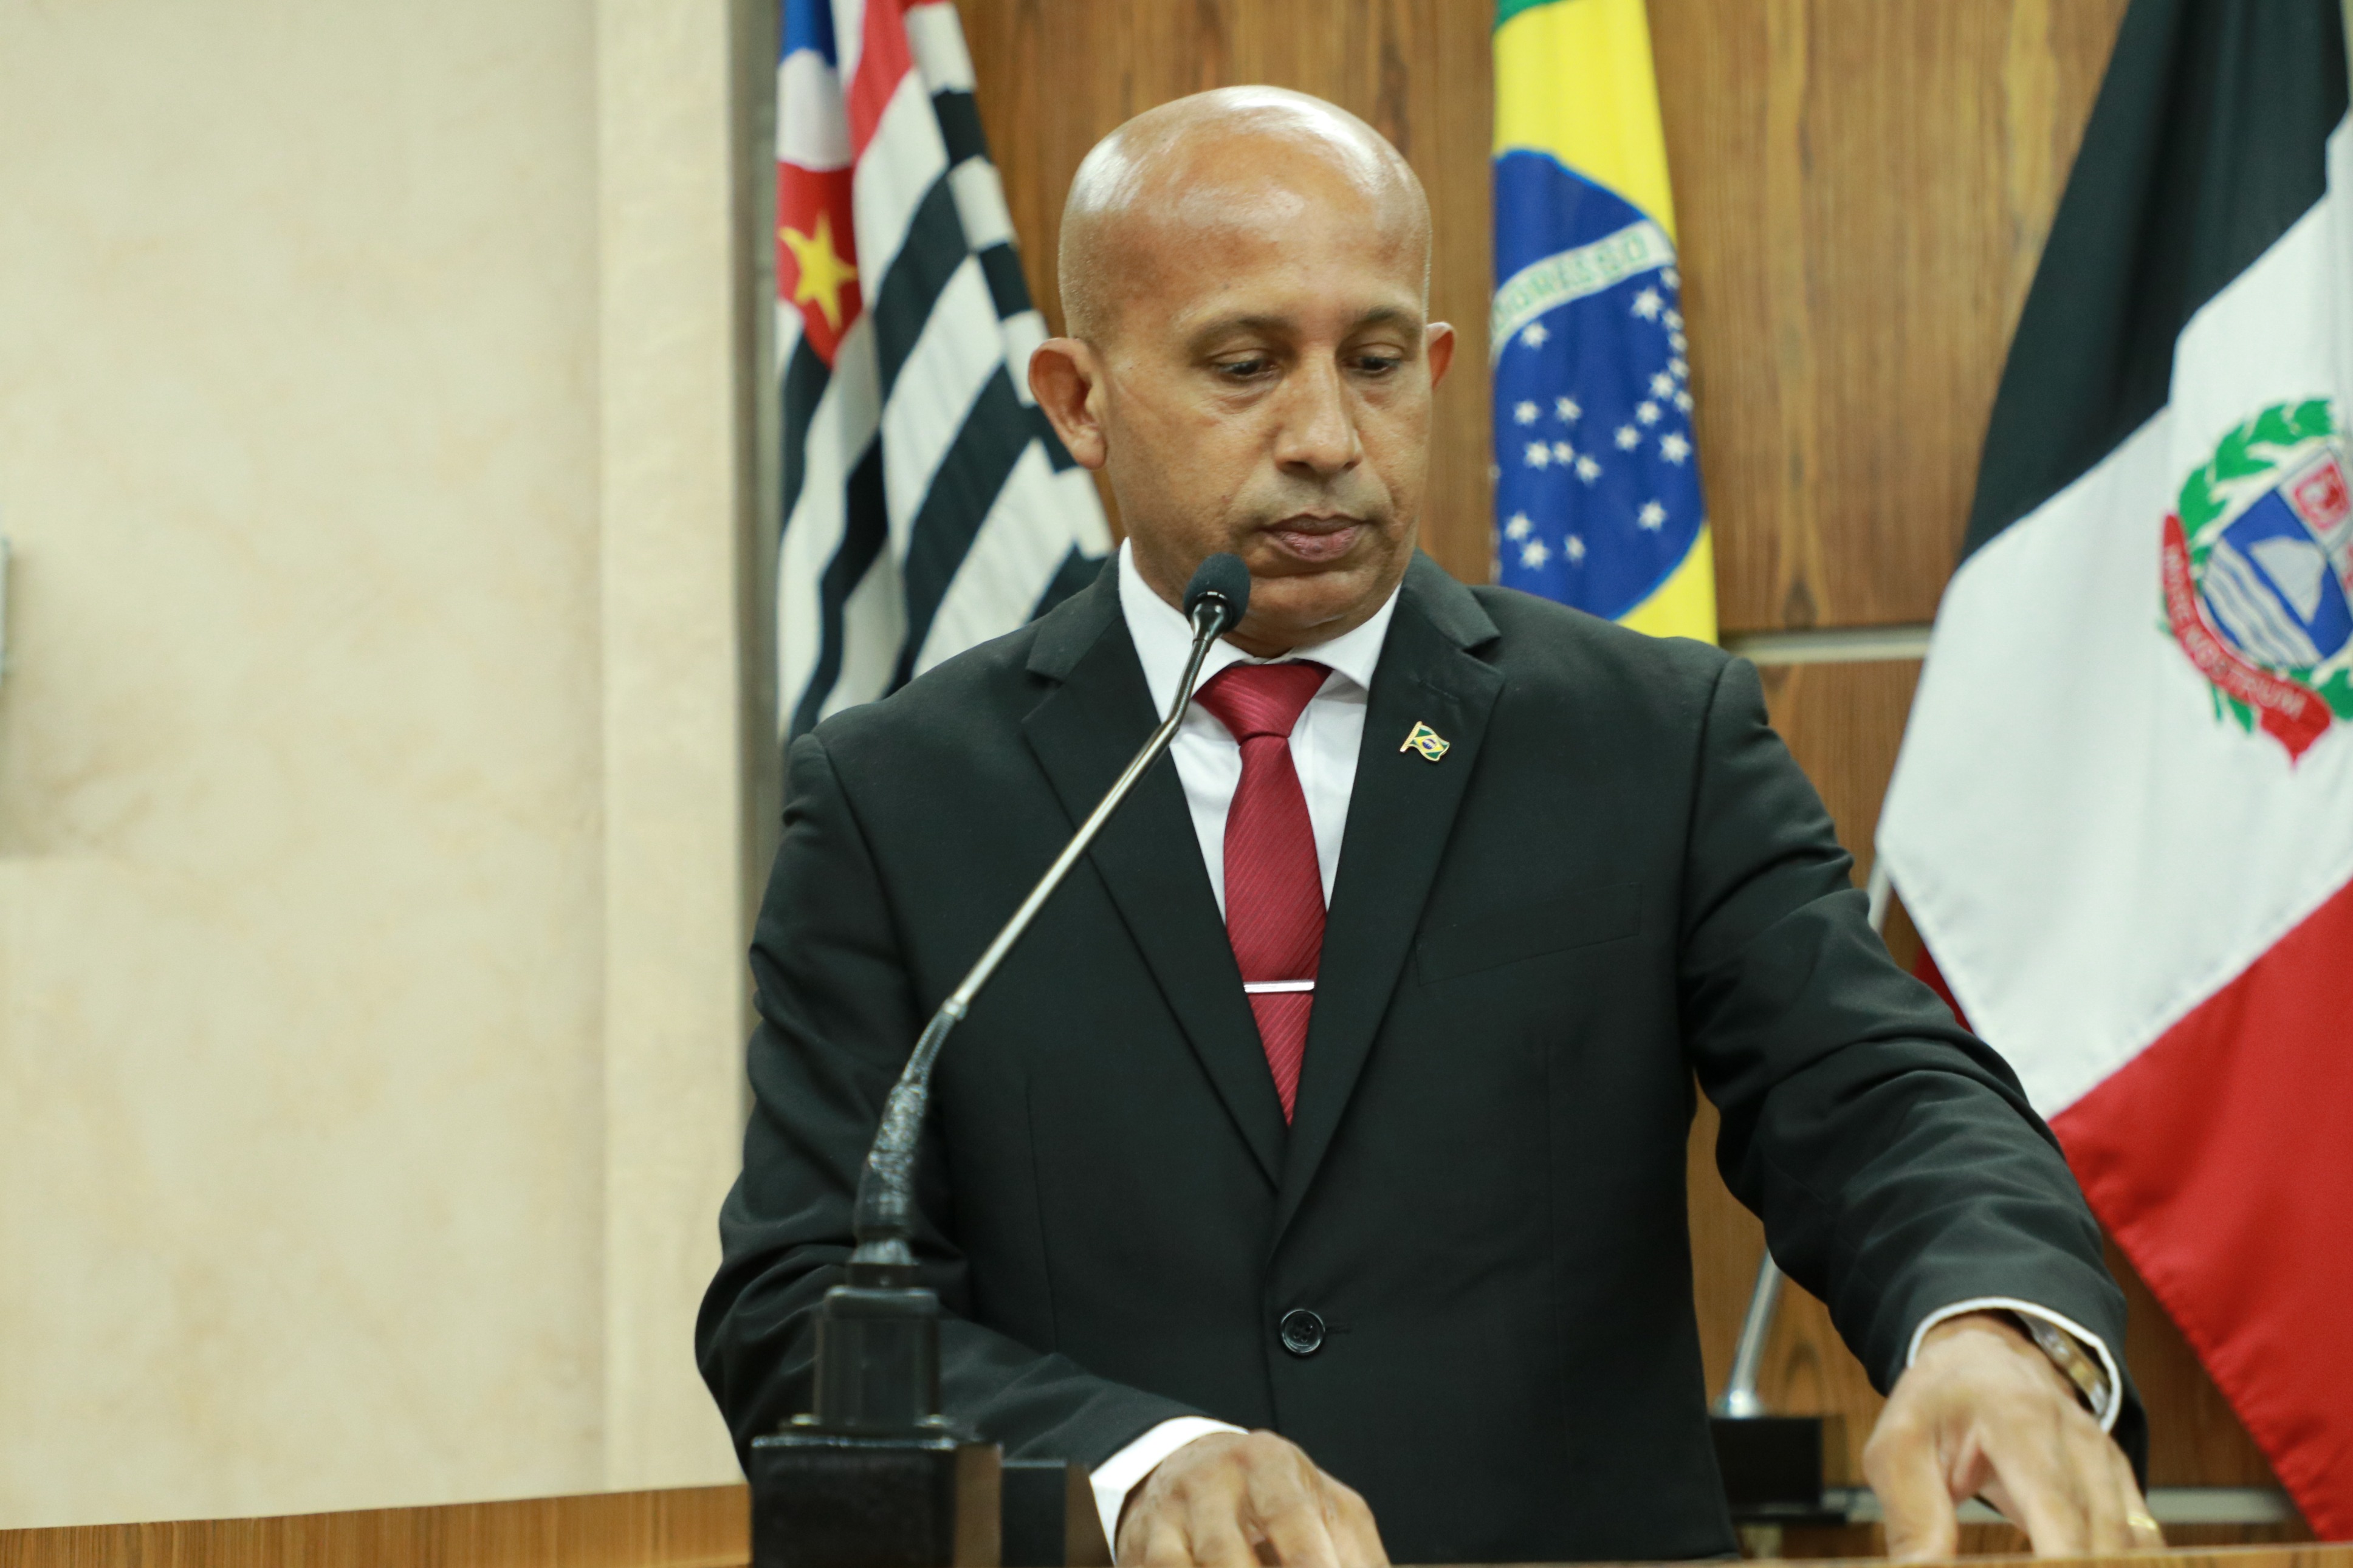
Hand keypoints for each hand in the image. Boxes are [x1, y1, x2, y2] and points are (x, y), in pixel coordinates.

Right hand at [1116, 1429, 1386, 1566]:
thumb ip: (1354, 1552)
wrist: (1193, 1467)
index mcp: (1268, 1462)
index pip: (1288, 1517)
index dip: (1308, 1562)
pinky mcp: (1143, 1546)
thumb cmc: (1279, 1498)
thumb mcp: (1325, 1506)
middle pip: (1226, 1556)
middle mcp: (1212, 1481)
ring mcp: (1171, 1513)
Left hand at [1865, 1311, 2163, 1559]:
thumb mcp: (1899, 1450)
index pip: (2056, 1507)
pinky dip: (2126, 1565)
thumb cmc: (1935, 1407)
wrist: (1981, 1361)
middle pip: (2101, 1536)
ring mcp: (2107, 1460)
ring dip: (2105, 1566)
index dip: (2059, 1561)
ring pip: (2131, 1544)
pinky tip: (2092, 1567)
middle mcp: (2079, 1438)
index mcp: (2019, 1420)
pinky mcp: (2121, 1482)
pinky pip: (2143, 1541)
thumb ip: (1915, 1517)